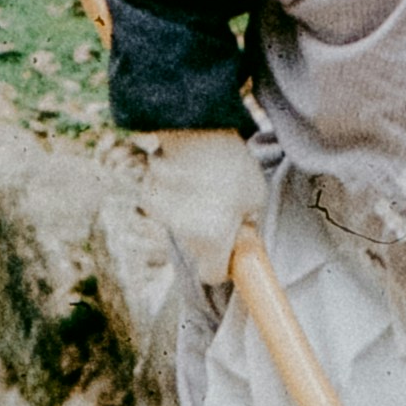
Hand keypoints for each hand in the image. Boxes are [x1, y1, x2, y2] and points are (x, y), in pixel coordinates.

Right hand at [133, 127, 265, 275]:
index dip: (224, 267)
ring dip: (193, 213)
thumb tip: (243, 229)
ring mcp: (163, 215)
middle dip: (210, 235)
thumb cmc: (229, 164)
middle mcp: (184, 234)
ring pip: (181, 225)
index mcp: (212, 240)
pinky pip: (168, 204)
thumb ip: (249, 220)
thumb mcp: (256, 194)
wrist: (191, 130)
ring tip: (206, 183)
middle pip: (197, 248)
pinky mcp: (149, 195)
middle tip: (226, 208)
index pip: (212, 275)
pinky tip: (187, 173)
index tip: (232, 252)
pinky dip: (176, 196)